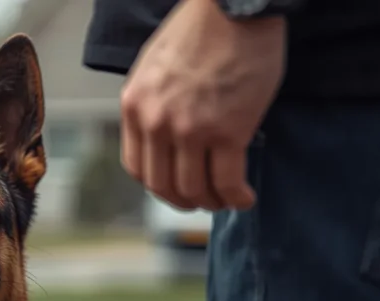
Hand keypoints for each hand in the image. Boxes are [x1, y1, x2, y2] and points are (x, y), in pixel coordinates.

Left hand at [120, 0, 285, 210]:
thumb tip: (163, 138)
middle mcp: (156, 123)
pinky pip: (227, 181)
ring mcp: (190, 130)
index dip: (157, 186)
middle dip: (184, 200)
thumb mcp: (155, 67)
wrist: (234, 5)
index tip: (175, 188)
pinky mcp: (228, 132)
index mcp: (134, 107)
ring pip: (195, 189)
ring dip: (212, 202)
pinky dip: (236, 197)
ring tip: (226, 199)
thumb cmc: (200, 30)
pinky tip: (245, 197)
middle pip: (163, 186)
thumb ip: (152, 103)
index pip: (137, 168)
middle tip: (203, 201)